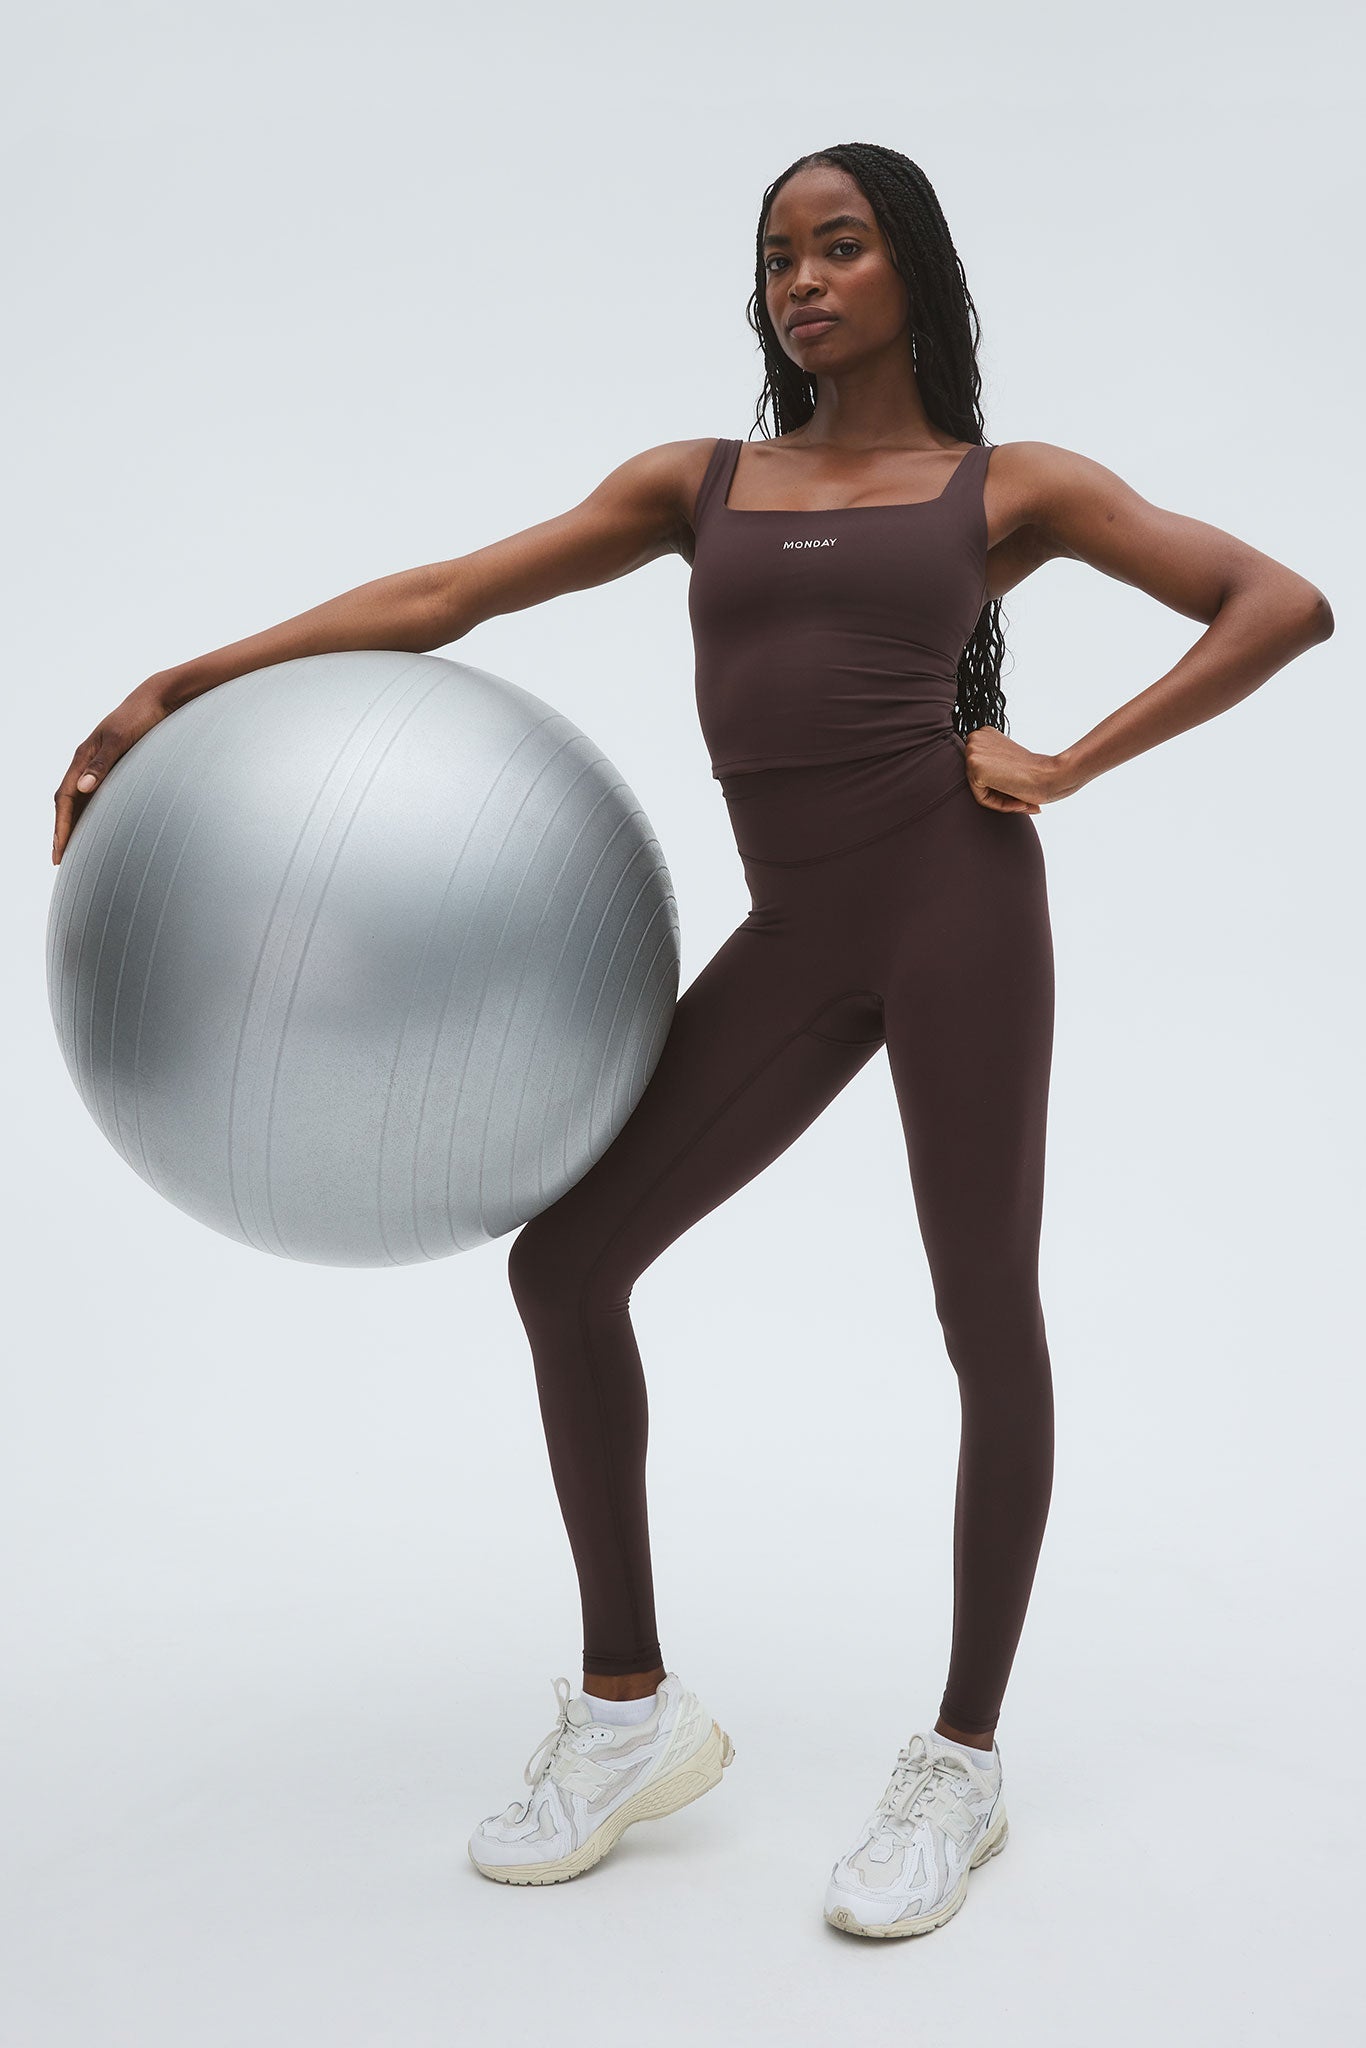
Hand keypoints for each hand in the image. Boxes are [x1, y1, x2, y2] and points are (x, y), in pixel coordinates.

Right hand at [52, 680, 172, 864]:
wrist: (158, 701)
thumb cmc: (140, 719)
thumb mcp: (120, 739)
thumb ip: (102, 763)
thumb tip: (83, 787)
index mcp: (83, 758)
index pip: (64, 798)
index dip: (61, 825)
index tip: (59, 849)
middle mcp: (87, 763)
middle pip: (68, 803)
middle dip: (62, 830)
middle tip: (60, 858)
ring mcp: (100, 766)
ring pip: (81, 801)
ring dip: (76, 824)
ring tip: (74, 849)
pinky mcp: (116, 768)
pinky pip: (98, 797)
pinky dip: (93, 814)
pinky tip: (99, 828)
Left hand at [963, 726, 1065, 814]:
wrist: (1051, 774)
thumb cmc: (1037, 771)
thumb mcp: (1008, 761)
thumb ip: (994, 767)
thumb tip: (987, 776)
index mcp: (985, 735)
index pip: (981, 770)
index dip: (1000, 784)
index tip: (1019, 789)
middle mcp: (976, 738)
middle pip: (978, 779)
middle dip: (1000, 793)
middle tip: (1023, 800)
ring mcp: (972, 750)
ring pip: (979, 789)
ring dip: (1002, 800)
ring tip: (1023, 801)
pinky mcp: (973, 764)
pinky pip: (982, 797)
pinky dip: (1001, 804)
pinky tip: (1020, 801)